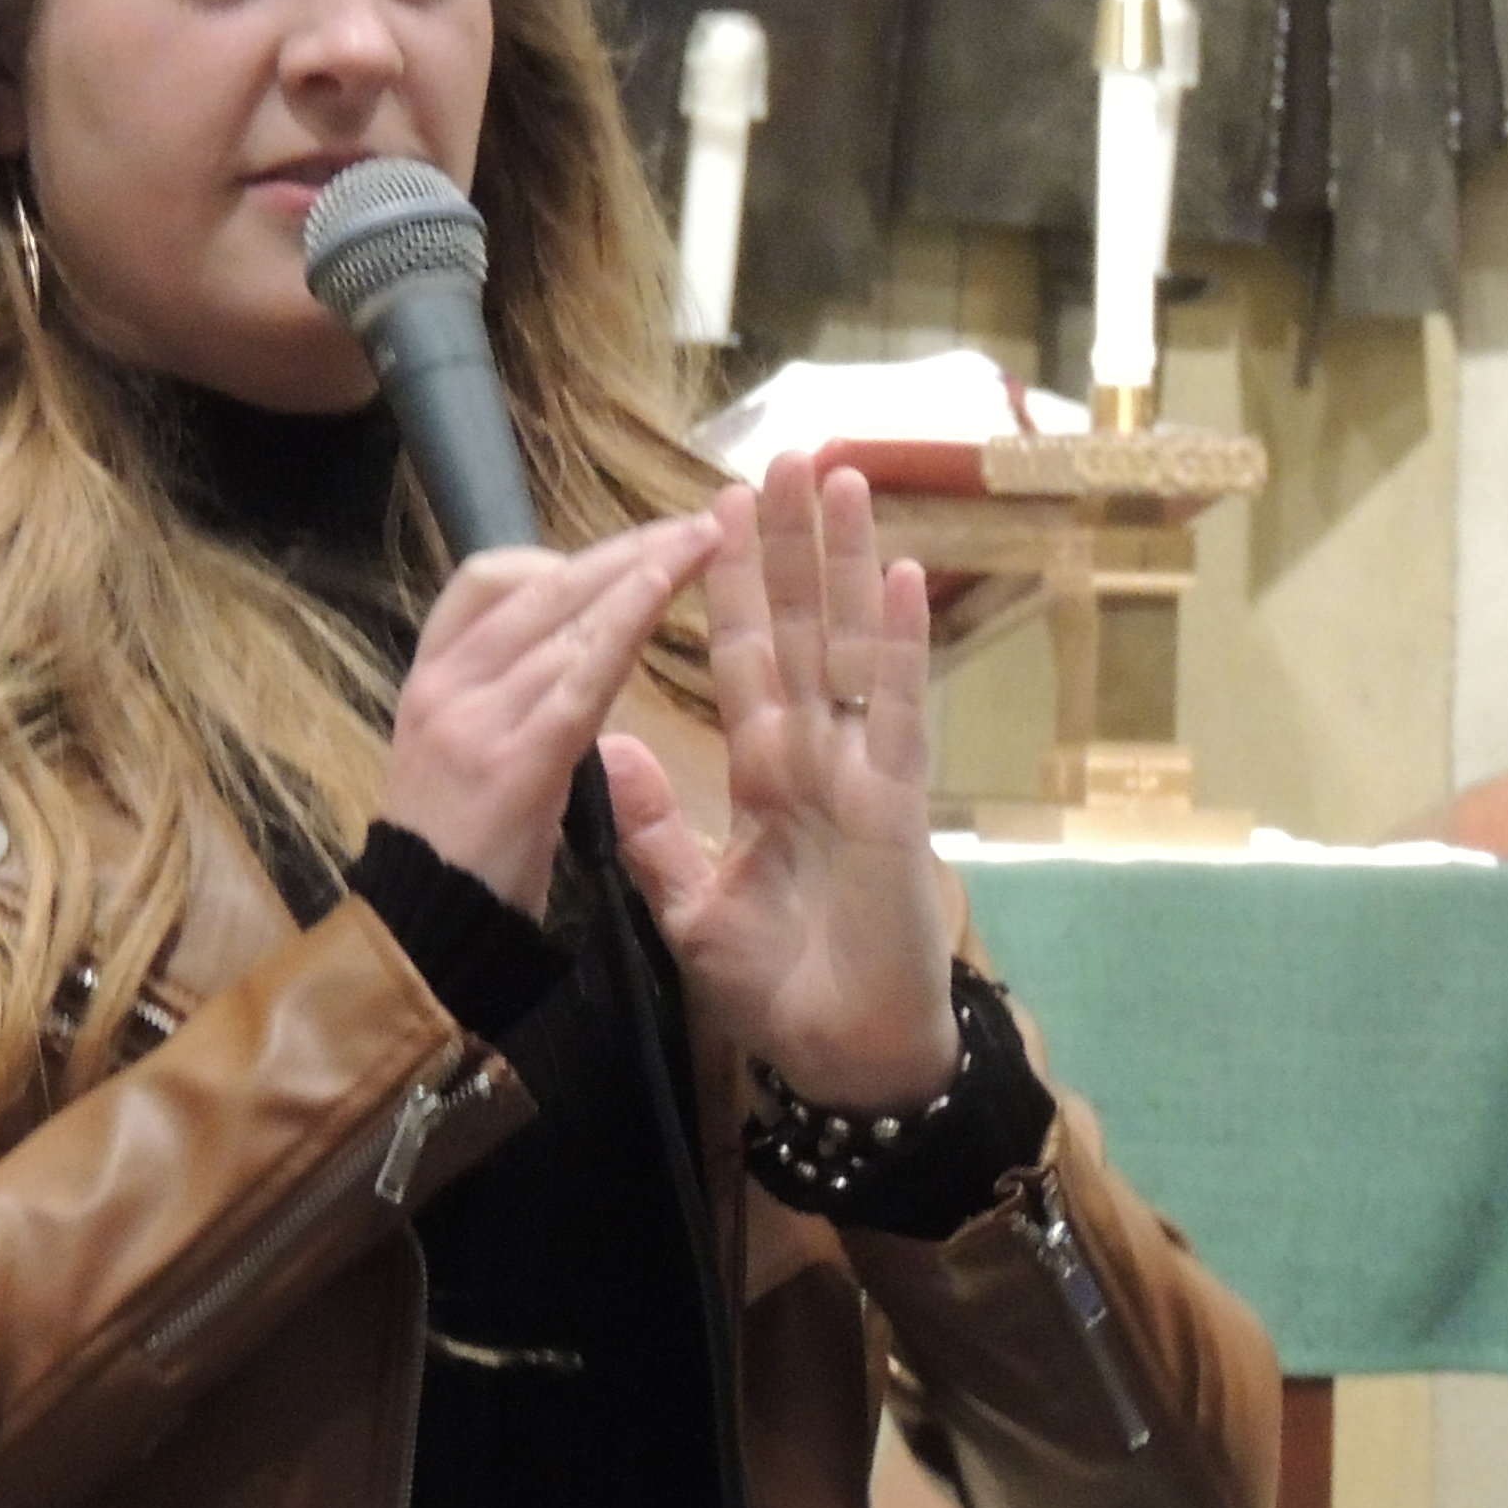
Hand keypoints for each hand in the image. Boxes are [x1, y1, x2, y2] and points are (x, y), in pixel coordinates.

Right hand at [377, 513, 721, 919]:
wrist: (425, 942)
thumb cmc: (463, 863)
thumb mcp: (469, 760)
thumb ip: (511, 703)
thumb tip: (577, 656)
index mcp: (431, 679)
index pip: (484, 582)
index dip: (557, 560)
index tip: (618, 563)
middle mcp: (445, 683)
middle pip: (539, 584)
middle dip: (623, 548)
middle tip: (696, 522)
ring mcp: (473, 716)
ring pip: (565, 616)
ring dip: (641, 569)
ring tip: (706, 540)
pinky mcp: (514, 758)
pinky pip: (579, 672)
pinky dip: (626, 619)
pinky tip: (668, 585)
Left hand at [600, 458, 957, 1110]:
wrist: (842, 1054)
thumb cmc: (781, 982)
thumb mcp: (692, 903)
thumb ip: (654, 827)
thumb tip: (606, 748)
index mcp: (768, 771)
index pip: (741, 659)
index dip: (726, 587)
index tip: (711, 512)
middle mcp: (818, 754)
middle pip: (799, 628)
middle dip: (788, 544)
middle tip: (785, 454)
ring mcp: (863, 770)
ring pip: (851, 646)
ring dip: (844, 562)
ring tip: (839, 477)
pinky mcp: (898, 803)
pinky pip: (896, 712)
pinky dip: (899, 646)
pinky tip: (901, 575)